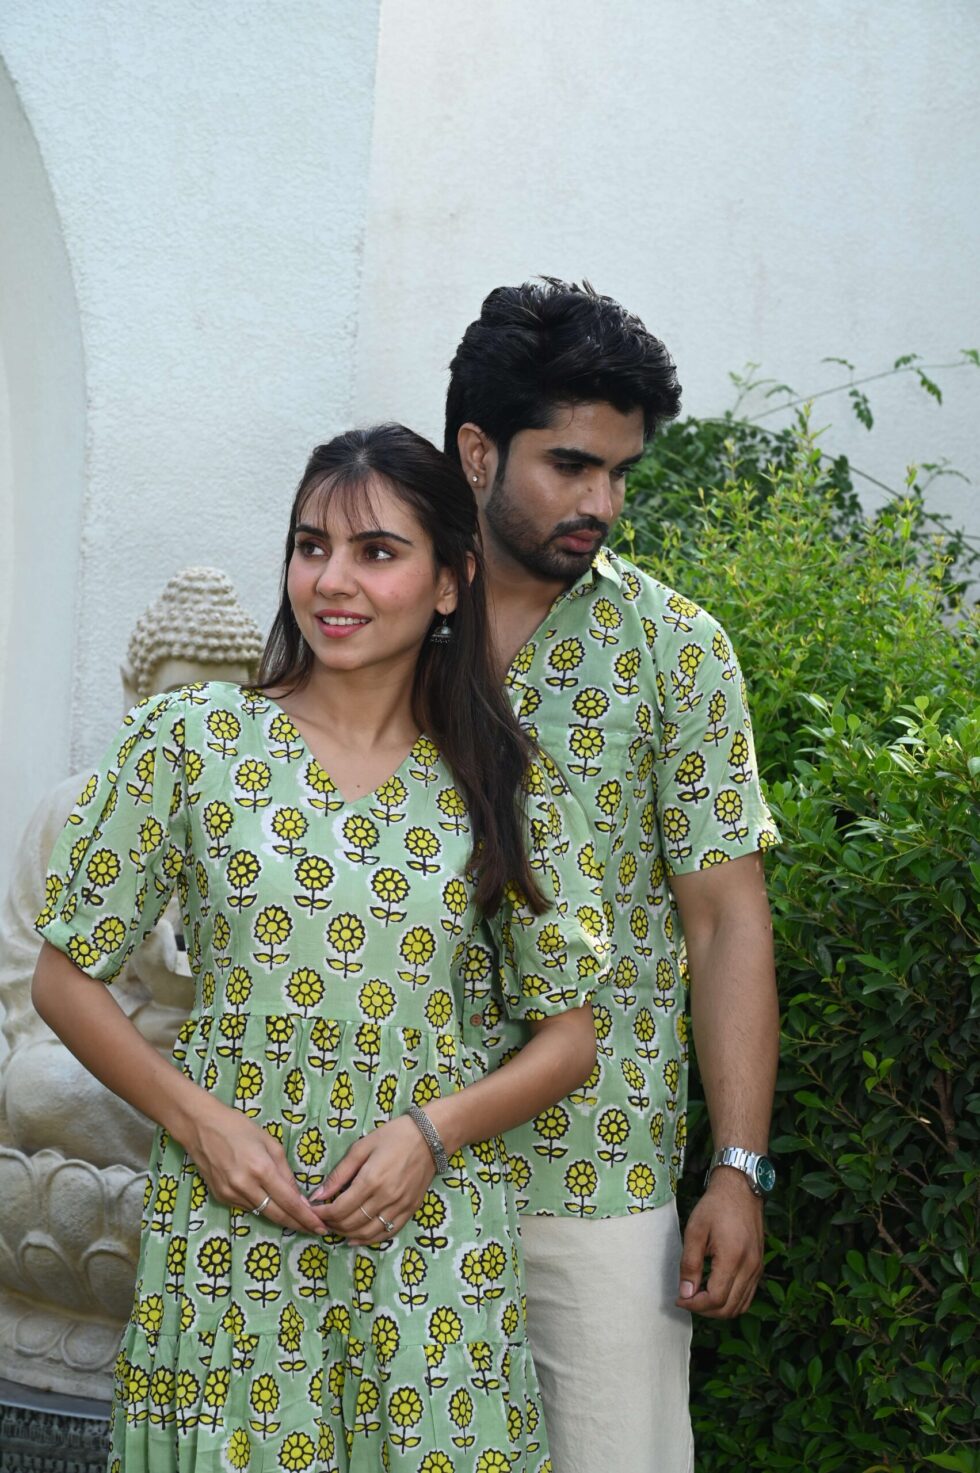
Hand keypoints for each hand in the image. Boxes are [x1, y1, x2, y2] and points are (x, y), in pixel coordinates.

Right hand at [181, 1094, 325, 1235]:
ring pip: (262, 1213)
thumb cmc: (239, 1127)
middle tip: (315, 1231)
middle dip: (298, 1225)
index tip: (320, 1227)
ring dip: (281, 1218)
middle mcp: (245, 1186)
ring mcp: (231, 1194)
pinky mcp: (221, 1197)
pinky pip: (247, 1207)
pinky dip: (262, 1207)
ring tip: (298, 1220)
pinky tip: (271, 1205)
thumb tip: (297, 1195)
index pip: (288, 1201)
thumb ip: (284, 1171)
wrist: (201, 1127)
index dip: (305, 1217)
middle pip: (277, 1214)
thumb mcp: (269, 1142)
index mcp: (261, 1169)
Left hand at [309, 1115, 435, 1243]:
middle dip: (331, 1224)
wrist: (429, 1137)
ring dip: (347, 1234)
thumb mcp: (361, 1147)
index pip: (340, 1209)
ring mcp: (399, 1207)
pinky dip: (369, 1239)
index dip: (322, 1214)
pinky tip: (356, 1238)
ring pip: (367, 1233)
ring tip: (336, 1228)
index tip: (313, 1211)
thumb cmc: (393, 1136)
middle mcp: (385, 1198)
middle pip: (351, 1223)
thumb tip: (318, 1195)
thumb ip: (339, 1173)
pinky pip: (387, 1233)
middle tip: (321, 1219)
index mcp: (371, 1180)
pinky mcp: (410, 1211)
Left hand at [676, 1169, 764, 1316]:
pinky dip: (731, 1302)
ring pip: (740, 1306)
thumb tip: (685, 1293)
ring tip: (698, 1297)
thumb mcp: (695, 1231)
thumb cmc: (715, 1206)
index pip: (715, 1299)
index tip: (679, 1299)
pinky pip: (747, 1296)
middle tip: (686, 1299)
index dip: (695, 1305)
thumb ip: (689, 1264)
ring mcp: (757, 1269)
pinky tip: (715, 1292)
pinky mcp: (759, 1267)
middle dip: (704, 1310)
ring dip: (718, 1309)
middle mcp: (750, 1268)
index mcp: (733, 1258)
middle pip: (728, 1308)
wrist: (740, 1189)